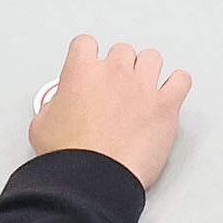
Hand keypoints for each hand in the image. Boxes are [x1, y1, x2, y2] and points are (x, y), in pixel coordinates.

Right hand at [30, 36, 191, 189]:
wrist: (93, 179)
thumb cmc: (70, 157)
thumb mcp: (41, 125)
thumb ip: (51, 106)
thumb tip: (56, 107)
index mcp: (82, 72)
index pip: (85, 44)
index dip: (86, 56)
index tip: (90, 66)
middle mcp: (115, 72)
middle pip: (122, 51)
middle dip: (119, 67)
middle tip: (115, 87)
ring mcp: (143, 87)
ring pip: (152, 58)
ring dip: (147, 71)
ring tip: (142, 89)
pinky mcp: (166, 106)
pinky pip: (182, 80)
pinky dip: (178, 85)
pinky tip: (170, 93)